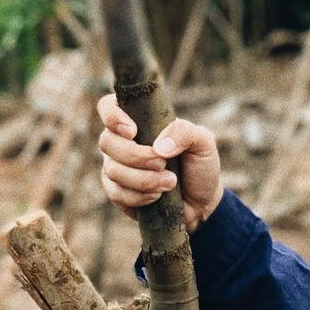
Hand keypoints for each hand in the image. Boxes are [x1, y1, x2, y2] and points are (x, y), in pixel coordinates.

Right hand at [97, 93, 223, 232]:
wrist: (201, 202)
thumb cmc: (199, 166)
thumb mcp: (202, 142)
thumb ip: (184, 132)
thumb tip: (159, 146)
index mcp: (139, 120)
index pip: (108, 107)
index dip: (112, 116)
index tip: (133, 131)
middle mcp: (122, 142)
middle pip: (107, 142)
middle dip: (137, 156)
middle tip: (163, 163)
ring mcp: (116, 167)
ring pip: (113, 170)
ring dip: (144, 179)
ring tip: (170, 182)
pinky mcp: (117, 193)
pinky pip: (116, 193)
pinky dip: (140, 196)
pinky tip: (157, 195)